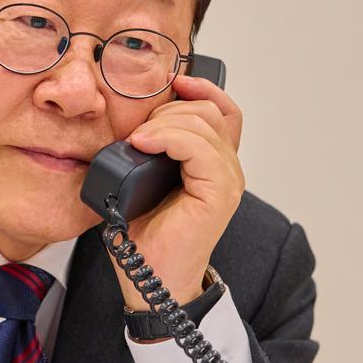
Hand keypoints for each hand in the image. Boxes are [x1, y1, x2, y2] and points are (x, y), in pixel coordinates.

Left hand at [115, 74, 244, 310]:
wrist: (149, 280)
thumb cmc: (146, 234)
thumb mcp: (144, 177)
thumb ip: (153, 146)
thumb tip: (134, 114)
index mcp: (213, 163)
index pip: (221, 110)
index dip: (200, 88)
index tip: (171, 82)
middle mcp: (228, 169)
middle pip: (209, 111)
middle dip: (169, 109)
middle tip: (139, 131)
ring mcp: (228, 181)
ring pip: (204, 124)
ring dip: (165, 123)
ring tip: (137, 141)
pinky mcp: (220, 194)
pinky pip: (199, 148)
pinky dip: (168, 138)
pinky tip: (143, 143)